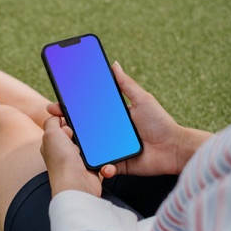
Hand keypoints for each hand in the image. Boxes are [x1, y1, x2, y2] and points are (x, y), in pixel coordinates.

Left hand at [41, 116, 101, 197]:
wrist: (76, 184)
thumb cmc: (61, 161)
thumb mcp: (50, 134)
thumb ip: (51, 122)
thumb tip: (55, 116)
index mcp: (51, 144)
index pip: (59, 126)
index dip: (65, 122)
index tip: (70, 124)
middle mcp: (62, 152)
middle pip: (75, 133)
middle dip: (79, 132)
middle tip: (79, 136)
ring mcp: (76, 160)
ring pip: (87, 143)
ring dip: (89, 142)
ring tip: (87, 147)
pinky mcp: (89, 166)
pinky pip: (96, 155)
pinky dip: (98, 153)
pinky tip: (96, 154)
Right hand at [47, 62, 212, 178]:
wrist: (174, 149)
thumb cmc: (160, 123)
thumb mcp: (142, 99)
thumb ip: (126, 84)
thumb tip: (114, 64)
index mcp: (112, 117)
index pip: (86, 112)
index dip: (70, 109)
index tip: (57, 106)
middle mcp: (108, 134)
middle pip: (82, 131)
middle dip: (66, 128)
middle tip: (58, 125)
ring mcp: (110, 150)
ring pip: (87, 149)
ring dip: (77, 147)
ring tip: (70, 143)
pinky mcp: (116, 165)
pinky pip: (102, 166)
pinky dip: (98, 165)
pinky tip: (97, 162)